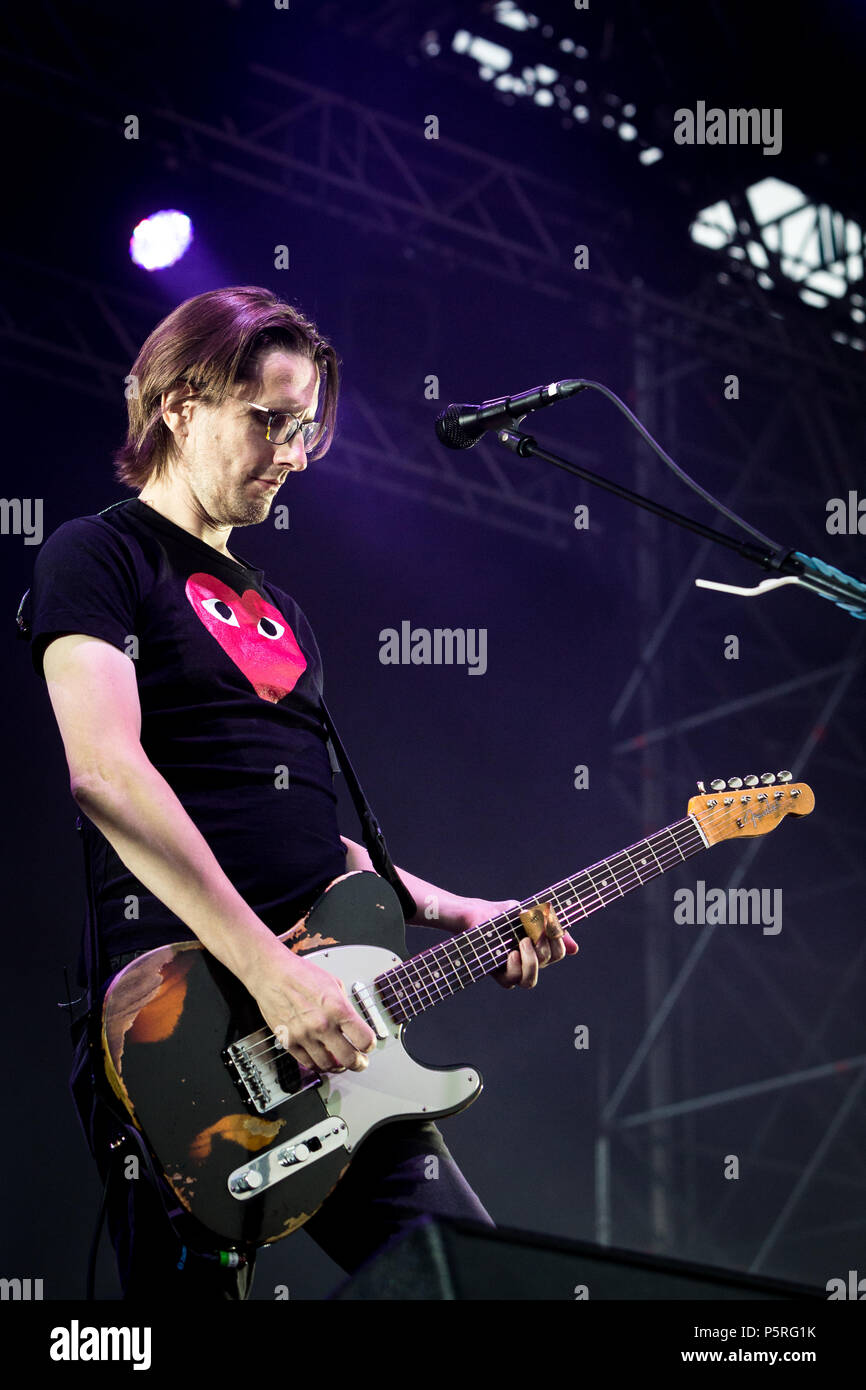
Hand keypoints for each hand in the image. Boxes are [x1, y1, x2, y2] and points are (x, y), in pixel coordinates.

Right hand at [243, 942, 376, 1075]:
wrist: (272, 974)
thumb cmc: (301, 974)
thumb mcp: (334, 983)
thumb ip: (345, 1006)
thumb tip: (353, 1024)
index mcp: (337, 1008)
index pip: (364, 1039)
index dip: (369, 1045)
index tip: (368, 1046)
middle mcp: (322, 1024)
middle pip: (348, 1058)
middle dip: (358, 1063)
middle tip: (360, 1062)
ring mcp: (304, 1035)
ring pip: (327, 1065)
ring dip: (338, 1067)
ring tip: (341, 1063)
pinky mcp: (289, 1041)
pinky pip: (307, 1063)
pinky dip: (318, 1066)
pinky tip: (323, 1060)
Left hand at [462, 897, 577, 989]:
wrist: (476, 914)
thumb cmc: (502, 915)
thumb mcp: (529, 916)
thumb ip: (550, 930)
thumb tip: (574, 949)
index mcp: (538, 948)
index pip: (558, 952)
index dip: (558, 939)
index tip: (549, 922)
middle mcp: (528, 962)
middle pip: (548, 961)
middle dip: (544, 943)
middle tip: (534, 930)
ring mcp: (513, 970)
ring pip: (530, 981)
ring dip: (531, 961)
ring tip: (523, 942)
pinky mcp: (497, 973)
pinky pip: (511, 981)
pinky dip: (514, 967)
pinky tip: (511, 953)